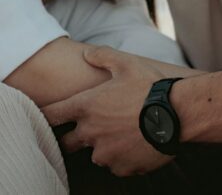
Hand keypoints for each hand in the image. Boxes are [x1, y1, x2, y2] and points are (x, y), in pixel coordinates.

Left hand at [42, 46, 177, 176]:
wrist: (178, 114)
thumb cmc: (151, 87)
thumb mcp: (126, 64)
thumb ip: (102, 57)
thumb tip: (86, 54)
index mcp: (86, 107)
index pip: (51, 116)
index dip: (44, 115)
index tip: (43, 116)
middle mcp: (90, 133)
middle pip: (67, 144)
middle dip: (74, 137)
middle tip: (91, 127)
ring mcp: (106, 154)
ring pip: (96, 155)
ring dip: (103, 146)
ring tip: (124, 133)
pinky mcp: (123, 167)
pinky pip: (116, 165)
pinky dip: (122, 157)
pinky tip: (136, 143)